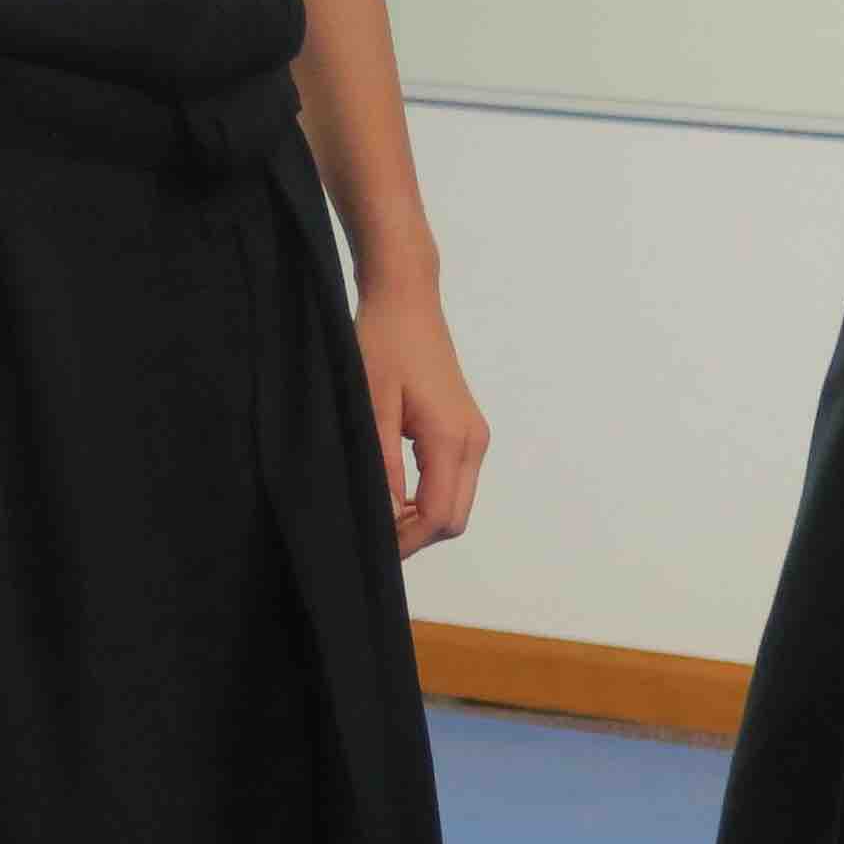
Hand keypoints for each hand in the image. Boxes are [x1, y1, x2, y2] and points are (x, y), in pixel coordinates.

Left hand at [354, 285, 490, 557]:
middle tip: (372, 532)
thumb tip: (384, 519)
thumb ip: (382, 467)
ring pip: (455, 502)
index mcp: (453, 438)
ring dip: (421, 517)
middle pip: (454, 518)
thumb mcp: (372, 407)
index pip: (439, 517)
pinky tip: (395, 491)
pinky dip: (428, 496)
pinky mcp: (466, 428)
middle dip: (415, 536)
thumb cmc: (384, 343)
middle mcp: (473, 440)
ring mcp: (474, 434)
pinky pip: (454, 480)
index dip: (405, 542)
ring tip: (378, 511)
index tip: (369, 544)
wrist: (406, 298)